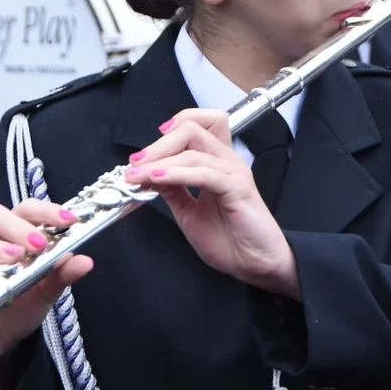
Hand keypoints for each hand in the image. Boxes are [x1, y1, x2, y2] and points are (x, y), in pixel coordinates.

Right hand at [0, 202, 89, 367]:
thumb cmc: (19, 307)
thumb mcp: (47, 290)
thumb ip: (63, 274)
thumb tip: (86, 261)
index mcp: (11, 234)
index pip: (25, 210)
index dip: (44, 211)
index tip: (67, 220)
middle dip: (18, 227)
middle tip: (39, 244)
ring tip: (16, 259)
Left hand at [124, 109, 299, 299]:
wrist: (256, 265)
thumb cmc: (231, 241)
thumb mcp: (189, 212)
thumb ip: (173, 189)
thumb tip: (148, 173)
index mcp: (217, 162)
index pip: (196, 124)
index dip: (168, 130)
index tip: (142, 154)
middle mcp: (226, 160)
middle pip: (191, 128)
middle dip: (157, 143)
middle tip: (134, 163)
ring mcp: (233, 171)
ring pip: (192, 149)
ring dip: (159, 160)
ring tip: (137, 175)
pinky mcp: (238, 187)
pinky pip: (203, 172)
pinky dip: (176, 173)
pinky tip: (158, 180)